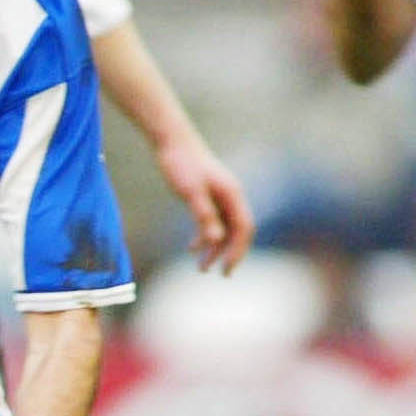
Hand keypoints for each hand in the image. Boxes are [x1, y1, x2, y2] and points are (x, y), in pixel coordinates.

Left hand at [154, 129, 255, 273]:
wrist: (172, 141)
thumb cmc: (181, 164)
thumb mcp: (191, 193)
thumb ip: (204, 216)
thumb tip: (216, 240)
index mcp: (232, 194)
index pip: (243, 228)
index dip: (238, 250)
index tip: (227, 269)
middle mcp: (231, 196)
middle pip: (237, 231)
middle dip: (229, 253)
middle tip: (221, 274)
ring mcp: (220, 196)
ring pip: (224, 228)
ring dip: (214, 248)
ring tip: (201, 267)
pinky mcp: (208, 196)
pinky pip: (212, 222)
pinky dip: (204, 236)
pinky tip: (192, 248)